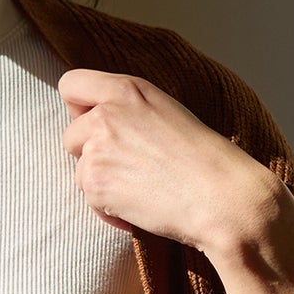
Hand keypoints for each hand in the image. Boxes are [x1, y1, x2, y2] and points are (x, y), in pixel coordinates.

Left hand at [58, 67, 293, 293]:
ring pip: (79, 169)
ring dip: (102, 182)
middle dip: (90, 152)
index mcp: (126, 89)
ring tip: (142, 188)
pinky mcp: (94, 183)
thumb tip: (96, 118)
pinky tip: (142, 206)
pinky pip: (88, 199)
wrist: (223, 197)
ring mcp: (96, 148)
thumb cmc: (205, 158)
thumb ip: (129, 108)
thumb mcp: (167, 111)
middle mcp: (106, 113)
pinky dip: (109, 208)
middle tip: (130, 166)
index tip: (94, 123)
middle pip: (70, 134)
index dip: (79, 107)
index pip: (71, 85)